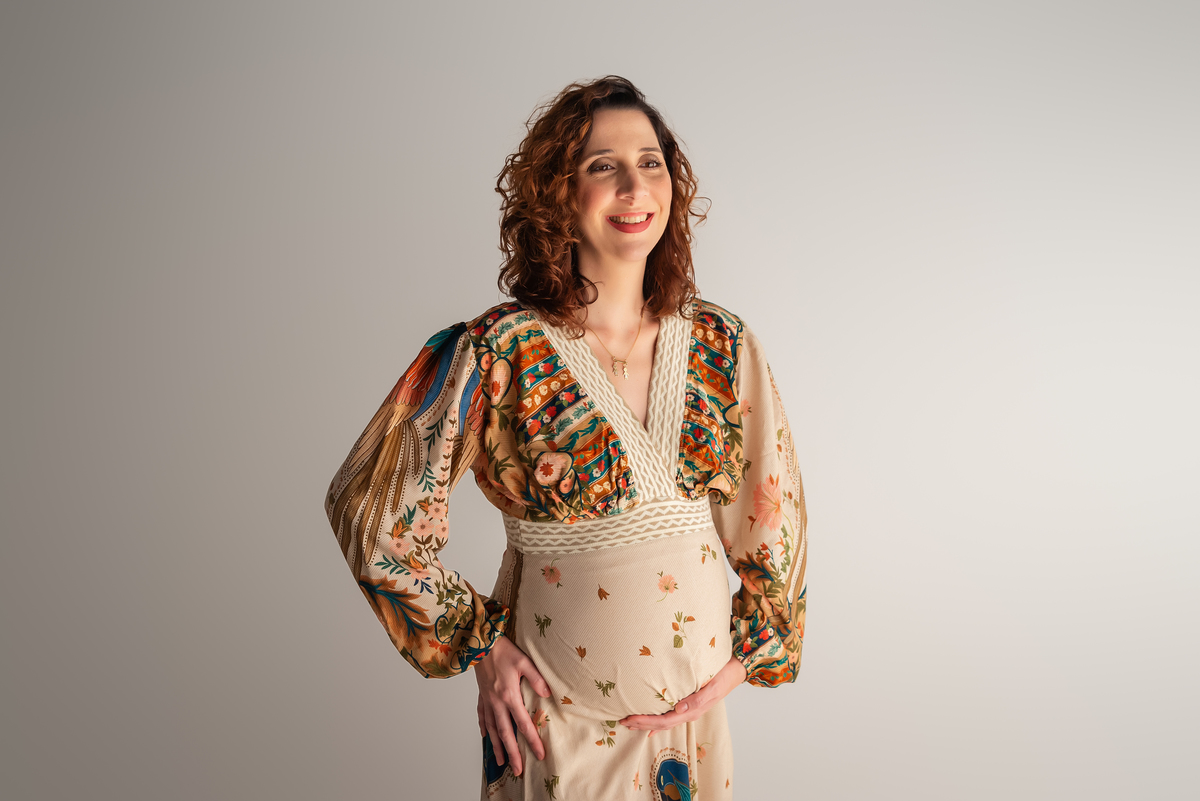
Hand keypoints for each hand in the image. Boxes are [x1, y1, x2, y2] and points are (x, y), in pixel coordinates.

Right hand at [475, 635, 550, 776]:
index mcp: (508, 696)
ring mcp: (487, 700)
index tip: (539, 754)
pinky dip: (484, 728)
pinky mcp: (481, 695)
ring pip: (492, 729)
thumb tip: (547, 693)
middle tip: (517, 770)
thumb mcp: (524, 662)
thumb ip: (536, 678)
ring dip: (497, 747)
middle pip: (505, 733)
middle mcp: (496, 702)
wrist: (479, 643)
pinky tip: (486, 736)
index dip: (531, 740)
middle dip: (512, 753)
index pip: (523, 723)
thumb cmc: (502, 650)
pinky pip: (482, 716)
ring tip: (501, 761)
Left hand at [618, 656, 746, 736]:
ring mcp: (688, 709)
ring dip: (646, 722)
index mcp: (692, 710)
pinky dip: (657, 720)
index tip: (629, 719)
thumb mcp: (713, 685)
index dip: (645, 722)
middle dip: (641, 724)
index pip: (664, 721)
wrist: (735, 669)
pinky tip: (649, 724)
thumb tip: (679, 709)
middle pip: (660, 724)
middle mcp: (688, 712)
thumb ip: (698, 699)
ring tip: (630, 722)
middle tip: (622, 721)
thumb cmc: (724, 674)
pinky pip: (670, 715)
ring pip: (664, 720)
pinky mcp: (689, 702)